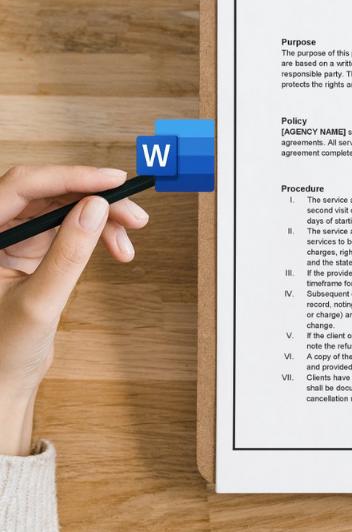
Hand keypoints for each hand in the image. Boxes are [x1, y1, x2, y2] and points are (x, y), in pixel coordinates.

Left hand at [0, 165, 149, 454]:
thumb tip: (96, 207)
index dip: (71, 176)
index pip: (23, 186)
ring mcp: (14, 238)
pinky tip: (117, 248)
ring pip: (64, 207)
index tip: (112, 180)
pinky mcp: (33, 248)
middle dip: (95, 199)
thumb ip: (68, 253)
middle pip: (49, 192)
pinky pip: (71, 225)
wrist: (3, 381)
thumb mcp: (39, 302)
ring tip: (129, 239)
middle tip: (133, 214)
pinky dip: (98, 233)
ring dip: (102, 217)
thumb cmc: (4, 350)